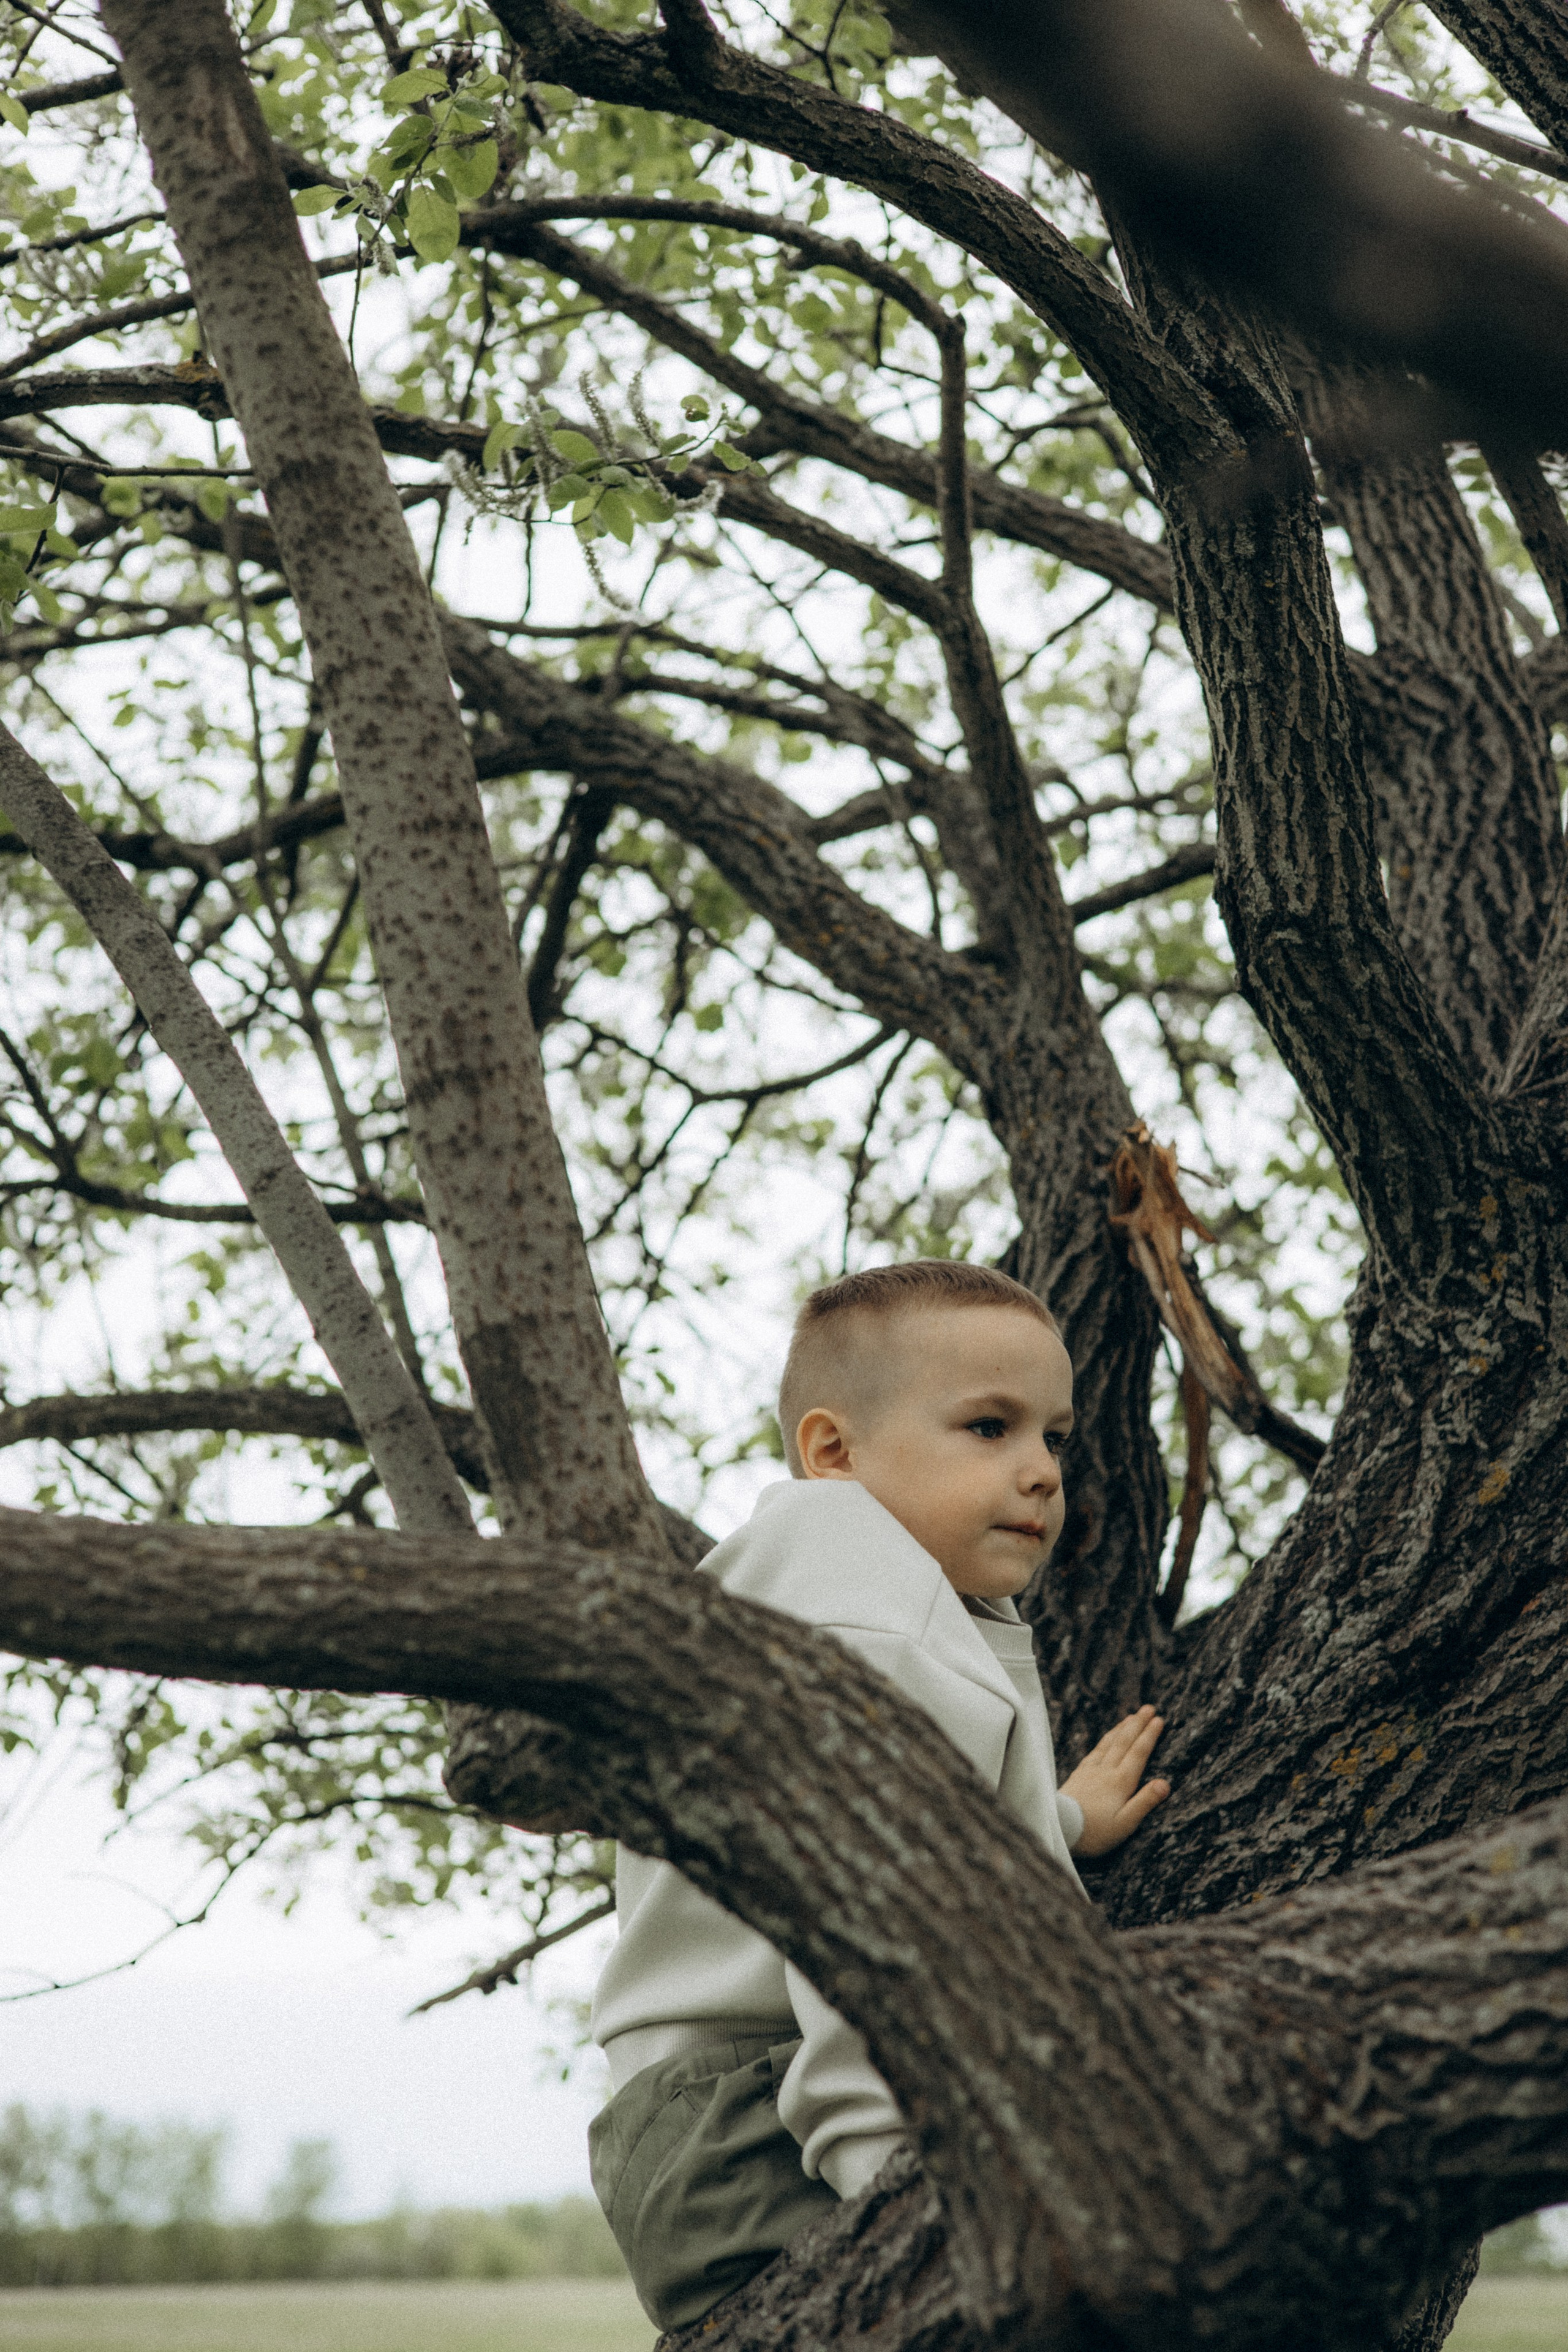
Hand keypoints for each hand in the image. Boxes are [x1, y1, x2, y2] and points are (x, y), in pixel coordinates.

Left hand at [1061, 1705, 1169, 1856]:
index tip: (1159, 1719)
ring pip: (1109, 1743)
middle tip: (1148, 1708)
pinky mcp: (1078, 1775)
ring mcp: (1090, 1771)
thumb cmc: (1094, 1831)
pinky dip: (1104, 1740)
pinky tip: (1106, 1739)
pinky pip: (1095, 1751)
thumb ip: (1145, 1802)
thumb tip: (1165, 1784)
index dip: (1149, 1735)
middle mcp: (1106, 1771)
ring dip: (1121, 1728)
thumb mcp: (1125, 1823)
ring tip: (1130, 1717)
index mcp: (1121, 1782)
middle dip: (1137, 1724)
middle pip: (1124, 1742)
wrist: (1059, 1828)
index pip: (1139, 1753)